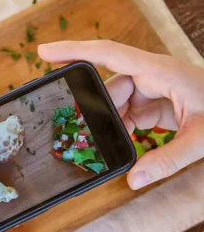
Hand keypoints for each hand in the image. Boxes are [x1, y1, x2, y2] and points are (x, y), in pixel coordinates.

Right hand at [38, 40, 203, 189]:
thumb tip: (132, 180)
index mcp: (160, 71)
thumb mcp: (201, 139)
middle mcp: (153, 76)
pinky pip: (130, 114)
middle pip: (109, 87)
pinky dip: (122, 130)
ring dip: (109, 125)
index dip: (74, 52)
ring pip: (117, 103)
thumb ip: (166, 160)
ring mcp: (155, 90)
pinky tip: (119, 146)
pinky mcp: (158, 104)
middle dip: (93, 110)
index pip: (108, 55)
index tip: (43, 53)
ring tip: (98, 146)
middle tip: (74, 131)